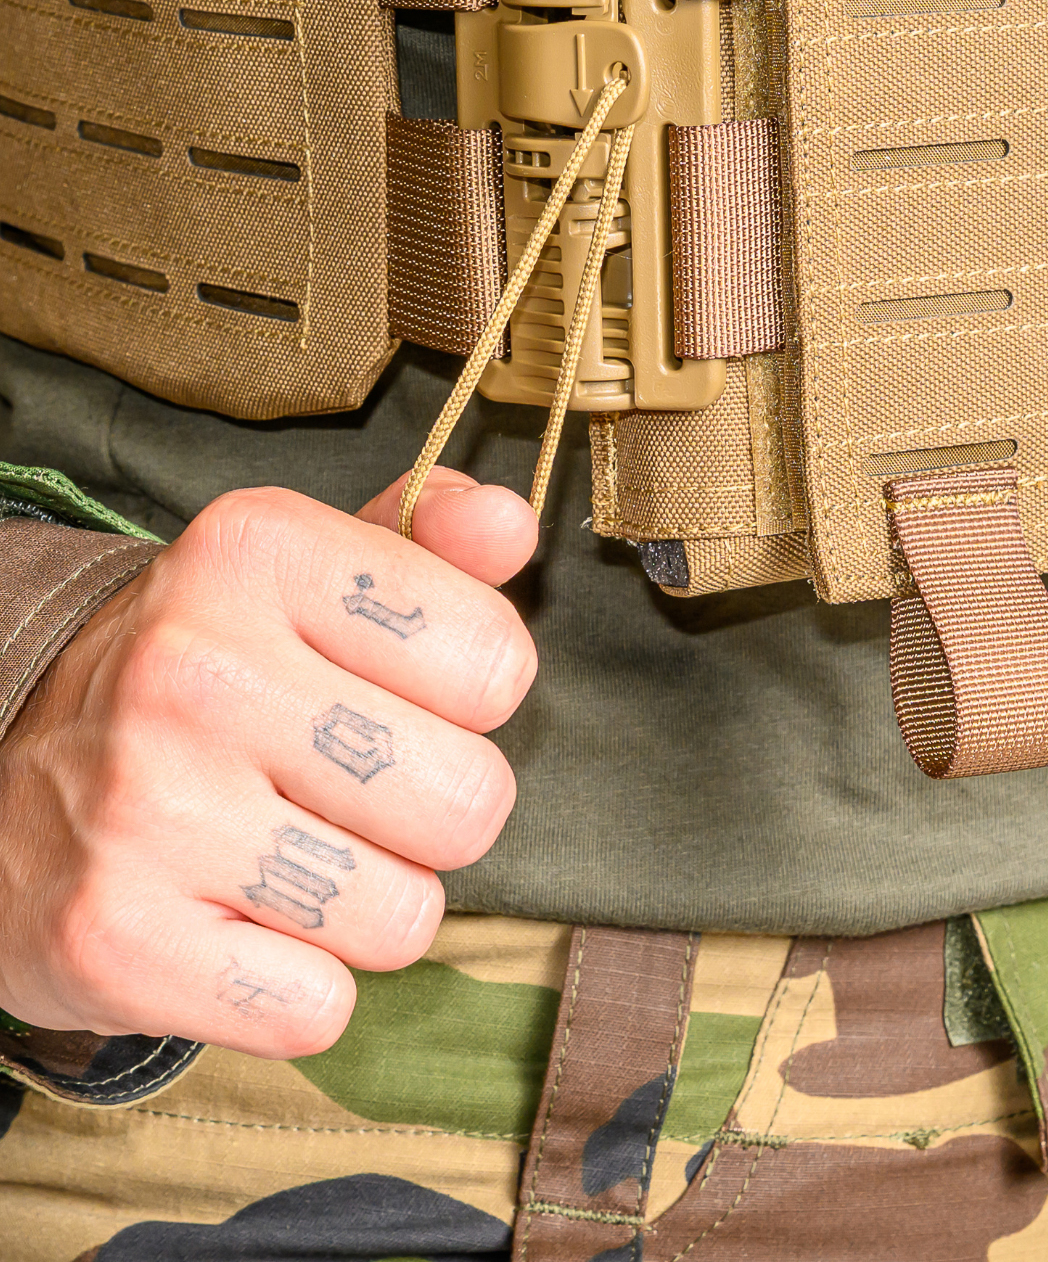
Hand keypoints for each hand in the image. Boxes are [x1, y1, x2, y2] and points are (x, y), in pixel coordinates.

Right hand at [0, 468, 537, 1059]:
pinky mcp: (116, 939)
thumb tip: (512, 523)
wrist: (4, 778)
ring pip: (404, 916)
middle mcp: (194, 666)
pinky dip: (298, 989)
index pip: (493, 662)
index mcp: (255, 554)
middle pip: (470, 802)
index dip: (471, 698)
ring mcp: (148, 805)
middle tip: (349, 792)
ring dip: (367, 908)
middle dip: (434, 817)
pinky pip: (320, 1009)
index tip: (398, 695)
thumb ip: (426, 540)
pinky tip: (237, 925)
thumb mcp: (300, 574)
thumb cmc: (200, 674)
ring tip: (290, 856)